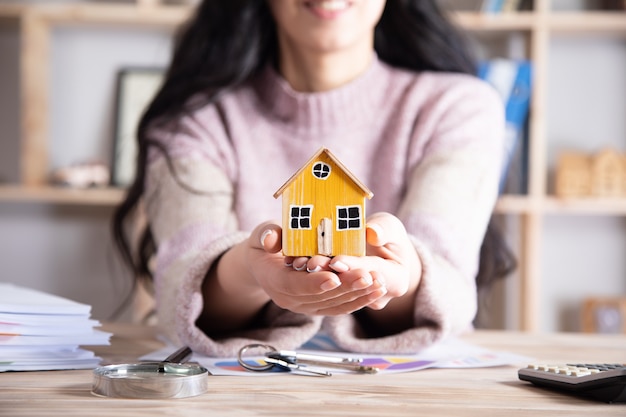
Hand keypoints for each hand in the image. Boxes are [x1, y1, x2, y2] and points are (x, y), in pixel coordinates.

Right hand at [246, 221, 387, 315]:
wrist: (266, 263)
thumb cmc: (266, 243)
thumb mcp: (261, 233)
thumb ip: (266, 234)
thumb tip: (270, 240)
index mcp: (273, 280)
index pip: (293, 285)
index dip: (313, 282)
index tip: (333, 278)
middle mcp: (289, 299)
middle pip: (319, 296)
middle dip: (345, 287)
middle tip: (367, 276)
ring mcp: (305, 306)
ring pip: (334, 304)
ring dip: (357, 295)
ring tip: (378, 283)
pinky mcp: (319, 307)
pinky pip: (340, 307)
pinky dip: (360, 300)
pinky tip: (377, 291)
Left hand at [300, 212, 421, 310]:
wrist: (381, 248)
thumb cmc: (387, 233)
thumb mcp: (389, 226)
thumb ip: (384, 229)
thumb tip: (373, 233)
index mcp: (397, 279)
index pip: (372, 273)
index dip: (353, 267)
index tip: (335, 260)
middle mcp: (380, 295)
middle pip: (351, 286)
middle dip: (330, 274)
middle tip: (311, 263)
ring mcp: (361, 299)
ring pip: (336, 291)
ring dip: (317, 277)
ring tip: (301, 263)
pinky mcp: (344, 297)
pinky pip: (327, 291)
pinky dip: (312, 277)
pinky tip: (297, 266)